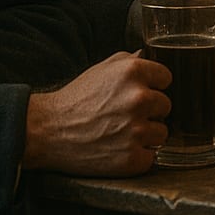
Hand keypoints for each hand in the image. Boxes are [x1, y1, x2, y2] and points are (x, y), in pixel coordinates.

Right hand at [23, 51, 170, 175]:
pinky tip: (119, 149)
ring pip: (162, 133)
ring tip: (121, 133)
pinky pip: (151, 157)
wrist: (47, 131)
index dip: (153, 86)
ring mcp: (136, 130)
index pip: (166, 78)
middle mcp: (139, 99)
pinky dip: (138, 156)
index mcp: (133, 72)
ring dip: (146, 135)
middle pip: (166, 106)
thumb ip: (128, 61)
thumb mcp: (99, 70)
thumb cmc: (74, 100)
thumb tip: (147, 56)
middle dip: (149, 111)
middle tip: (125, 116)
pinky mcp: (132, 158)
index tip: (139, 93)